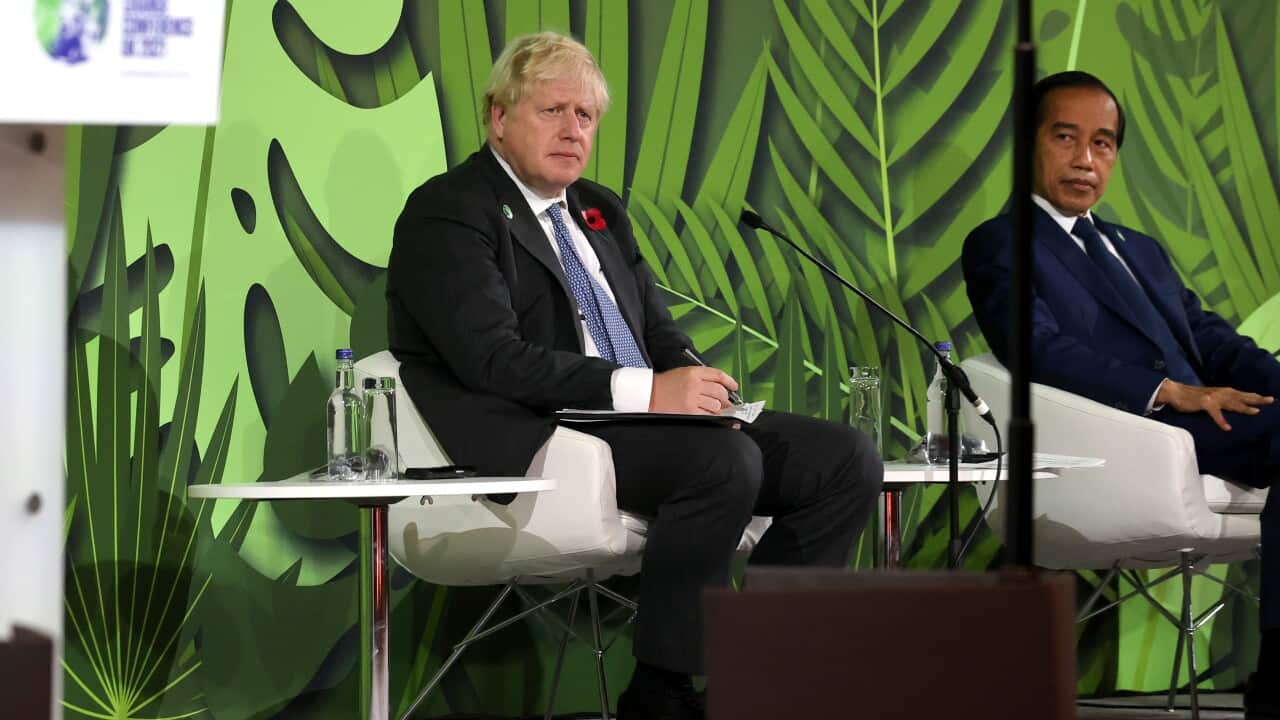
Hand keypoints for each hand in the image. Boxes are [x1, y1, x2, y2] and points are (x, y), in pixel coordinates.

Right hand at [649, 366, 738, 413]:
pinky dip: (712, 415)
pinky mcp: (689, 411)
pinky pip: (708, 414)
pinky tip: (710, 414)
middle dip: (725, 398)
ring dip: (718, 408)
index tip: (734, 387)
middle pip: (720, 391)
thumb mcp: (684, 372)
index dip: (729, 381)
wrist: (650, 394)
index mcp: (694, 372)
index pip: (718, 375)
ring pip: (716, 404)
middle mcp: (695, 384)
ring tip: (715, 409)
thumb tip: (720, 387)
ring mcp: (693, 398)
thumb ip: (702, 377)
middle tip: (726, 402)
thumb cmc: (666, 384)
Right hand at [1155, 380, 1273, 430]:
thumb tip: (1233, 407)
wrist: (1175, 392)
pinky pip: (1215, 413)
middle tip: (1271, 400)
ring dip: (1244, 407)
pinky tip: (1227, 427)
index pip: (1243, 394)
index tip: (1270, 398)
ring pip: (1232, 403)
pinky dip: (1221, 420)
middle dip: (1257, 399)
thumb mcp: (1211, 398)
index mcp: (1223, 392)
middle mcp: (1221, 393)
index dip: (1256, 396)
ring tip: (1255, 412)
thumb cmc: (1193, 397)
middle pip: (1242, 396)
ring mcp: (1213, 397)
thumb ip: (1222, 402)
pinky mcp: (1204, 403)